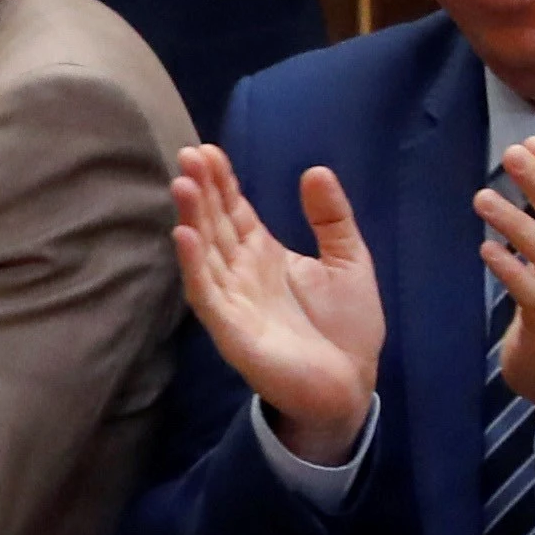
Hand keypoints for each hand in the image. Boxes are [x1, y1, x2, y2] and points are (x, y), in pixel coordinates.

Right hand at [169, 146, 384, 465]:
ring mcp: (232, 299)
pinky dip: (193, 264)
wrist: (351, 385)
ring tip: (182, 184)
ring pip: (205, 251)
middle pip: (214, 223)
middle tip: (188, 154)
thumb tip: (315, 169)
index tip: (207, 150)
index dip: (221, 181)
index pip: (234, 210)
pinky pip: (206, 292)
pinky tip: (184, 236)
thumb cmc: (347, 327)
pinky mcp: (230, 328)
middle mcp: (240, 271)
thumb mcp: (349, 261)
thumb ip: (332, 218)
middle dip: (200, 190)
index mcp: (264, 253)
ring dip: (191, 218)